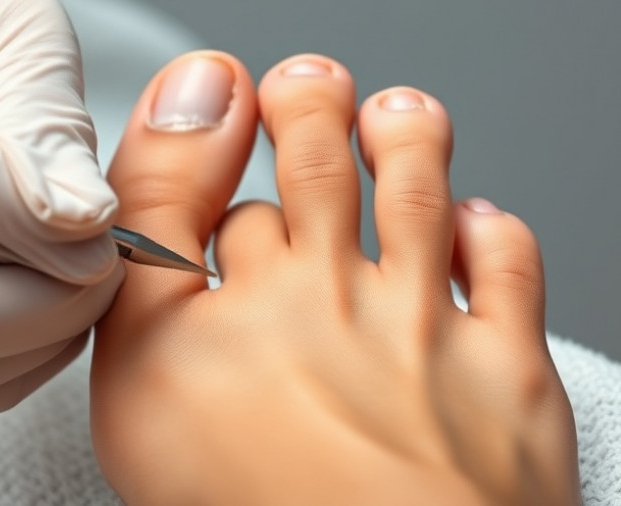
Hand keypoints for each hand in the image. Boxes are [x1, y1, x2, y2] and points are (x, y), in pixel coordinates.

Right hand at [91, 51, 579, 504]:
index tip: (231, 109)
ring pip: (416, 188)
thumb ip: (146, 248)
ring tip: (394, 117)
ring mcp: (423, 325)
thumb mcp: (140, 374)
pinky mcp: (506, 368)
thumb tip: (175, 132)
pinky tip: (476, 223)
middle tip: (306, 87)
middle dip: (309, 111)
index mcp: (241, 303)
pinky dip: (492, 232)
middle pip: (319, 167)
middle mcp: (332, 296)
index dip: (220, 150)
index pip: (225, 202)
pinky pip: (508, 269)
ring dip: (403, 138)